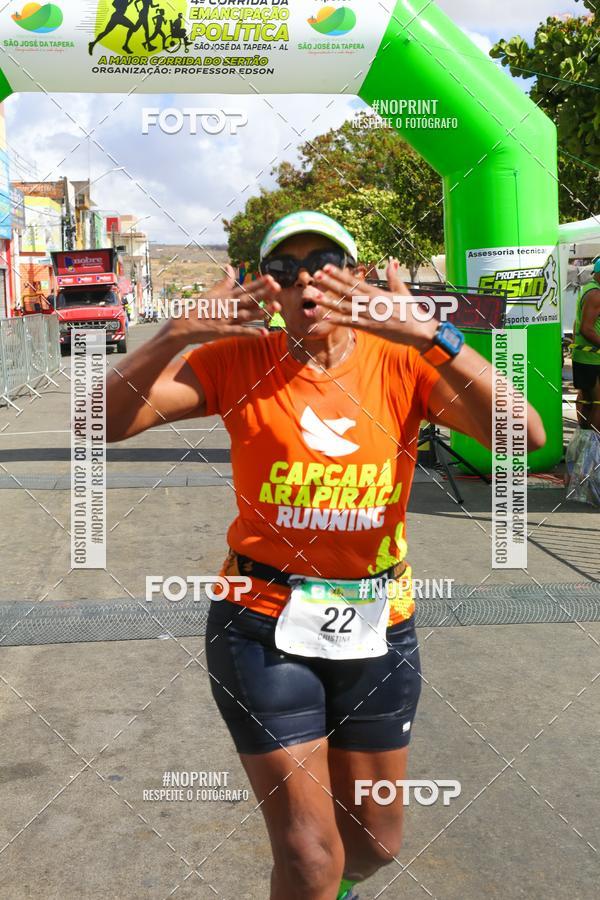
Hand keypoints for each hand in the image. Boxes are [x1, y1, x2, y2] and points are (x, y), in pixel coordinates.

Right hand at [165, 265, 280, 343]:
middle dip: (264, 293)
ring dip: (262, 311)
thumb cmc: (197, 308)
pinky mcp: (222, 331)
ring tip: (277, 307)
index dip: (258, 284)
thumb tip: (230, 267)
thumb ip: (224, 281)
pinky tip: (264, 333)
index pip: (245, 289)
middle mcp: (228, 306)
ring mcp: (225, 318)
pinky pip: (239, 332)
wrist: (182, 325)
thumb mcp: (212, 292)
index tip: (271, 277)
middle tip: (278, 287)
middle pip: (249, 299)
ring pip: (247, 314)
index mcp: (226, 297)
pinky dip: (251, 332)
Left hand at [310, 259, 437, 350]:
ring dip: (327, 300)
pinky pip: (350, 323)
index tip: (326, 267)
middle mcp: (370, 302)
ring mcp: (369, 315)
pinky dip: (337, 319)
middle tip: (314, 275)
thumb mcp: (402, 291)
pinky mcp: (369, 328)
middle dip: (329, 282)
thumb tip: (392, 261)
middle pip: (345, 290)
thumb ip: (394, 276)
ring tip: (313, 294)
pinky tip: (324, 316)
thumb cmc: (411, 311)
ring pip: (344, 306)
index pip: (354, 280)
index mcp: (377, 292)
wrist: (418, 330)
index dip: (339, 274)